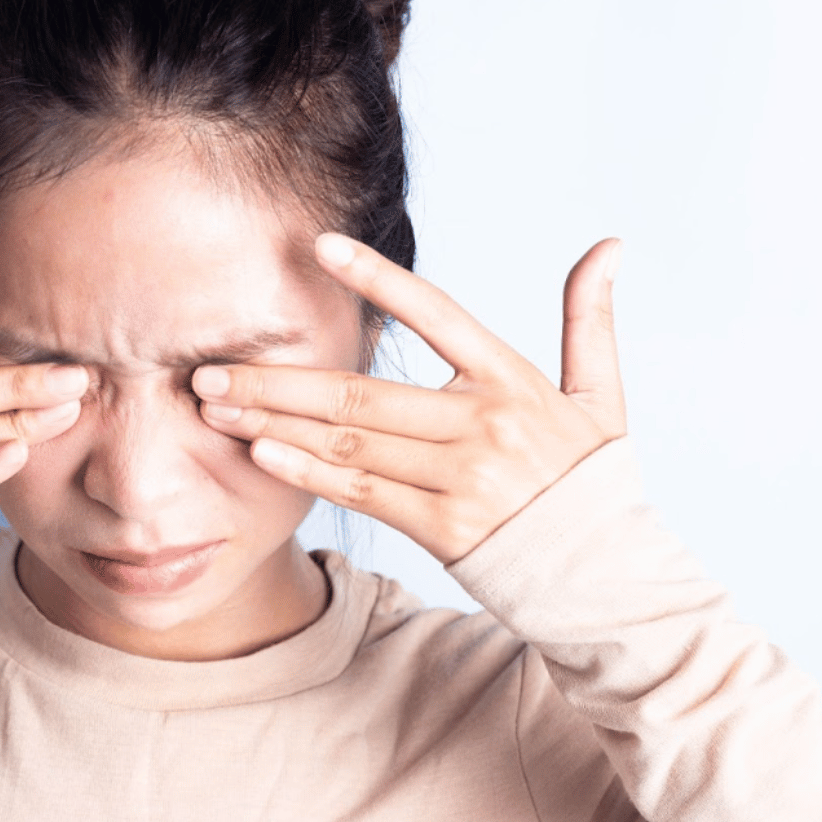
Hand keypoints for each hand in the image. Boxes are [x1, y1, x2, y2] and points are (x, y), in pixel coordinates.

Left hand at [191, 232, 627, 564]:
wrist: (611, 577)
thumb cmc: (593, 481)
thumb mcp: (602, 396)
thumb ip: (590, 318)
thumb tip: (610, 245)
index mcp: (512, 379)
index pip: (434, 314)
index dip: (376, 279)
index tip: (317, 247)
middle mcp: (481, 424)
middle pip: (360, 393)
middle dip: (276, 380)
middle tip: (210, 368)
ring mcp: (460, 478)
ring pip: (349, 443)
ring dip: (274, 423)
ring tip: (215, 407)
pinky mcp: (443, 527)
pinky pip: (361, 494)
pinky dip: (307, 472)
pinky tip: (260, 453)